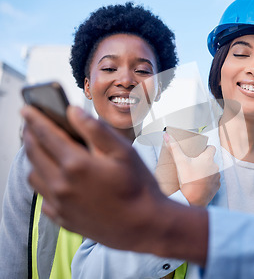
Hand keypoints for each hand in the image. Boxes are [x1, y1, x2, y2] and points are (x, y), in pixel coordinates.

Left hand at [22, 106, 208, 262]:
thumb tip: (73, 112)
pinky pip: (43, 196)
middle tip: (31, 124)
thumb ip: (96, 129)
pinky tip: (55, 177)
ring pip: (34, 175)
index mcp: (76, 164)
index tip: (27, 108)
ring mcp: (60, 204)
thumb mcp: (124, 152)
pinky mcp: (63, 218)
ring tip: (43, 149)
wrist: (144, 226)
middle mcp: (61, 184)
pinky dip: (43, 182)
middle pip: (34, 153)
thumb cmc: (138, 186)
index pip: (46, 134)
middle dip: (30, 135)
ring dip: (35, 159)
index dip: (35, 118)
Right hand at [165, 133, 220, 206]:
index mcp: (208, 158)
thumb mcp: (179, 161)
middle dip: (204, 161)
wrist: (193, 199)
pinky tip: (201, 183)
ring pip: (212, 170)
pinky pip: (213, 181)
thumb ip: (174, 147)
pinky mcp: (216, 187)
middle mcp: (215, 166)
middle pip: (211, 160)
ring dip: (207, 171)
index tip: (199, 151)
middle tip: (194, 164)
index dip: (206, 148)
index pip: (212, 148)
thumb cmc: (187, 179)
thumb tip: (166, 134)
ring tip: (196, 174)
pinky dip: (208, 181)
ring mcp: (217, 177)